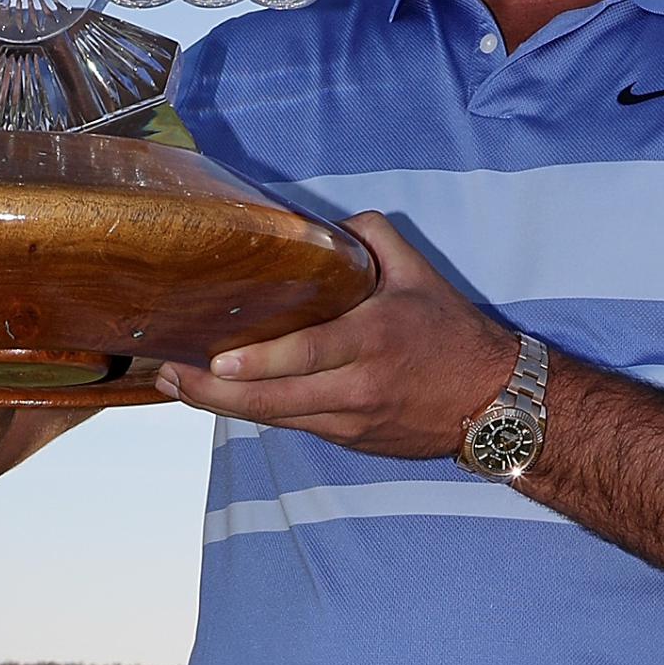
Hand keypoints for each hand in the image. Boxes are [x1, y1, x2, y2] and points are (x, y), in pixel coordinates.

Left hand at [153, 212, 518, 458]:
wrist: (494, 402)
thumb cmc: (453, 333)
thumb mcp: (418, 273)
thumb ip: (369, 238)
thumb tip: (321, 225)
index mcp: (374, 338)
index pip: (306, 354)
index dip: (255, 363)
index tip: (212, 359)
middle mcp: (358, 386)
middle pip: (274, 399)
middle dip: (214, 392)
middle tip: (169, 372)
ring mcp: (351, 419)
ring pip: (276, 418)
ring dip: (221, 407)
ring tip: (177, 384)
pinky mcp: (349, 439)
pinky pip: (294, 423)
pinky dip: (256, 411)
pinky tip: (223, 398)